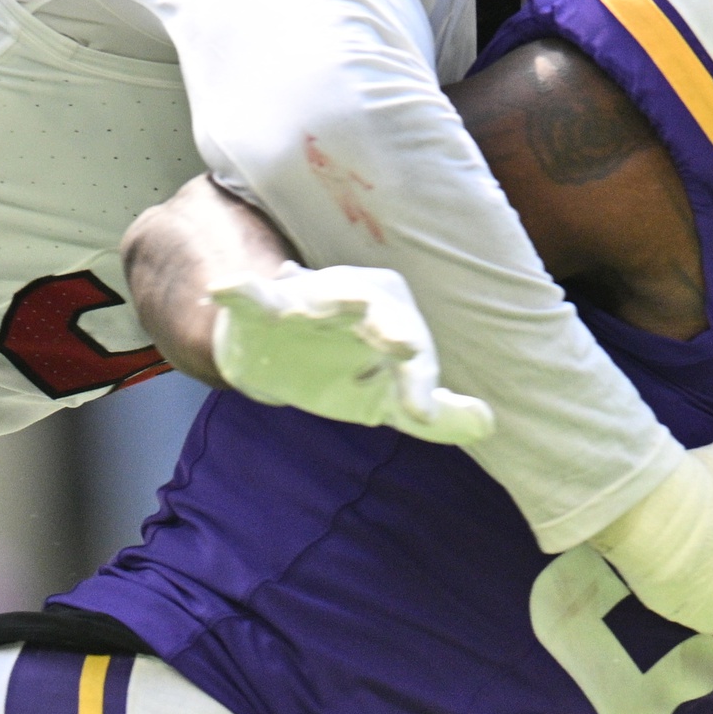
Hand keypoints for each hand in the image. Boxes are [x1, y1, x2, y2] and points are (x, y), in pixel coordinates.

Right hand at [209, 261, 495, 443]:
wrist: (272, 359)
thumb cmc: (341, 371)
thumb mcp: (386, 400)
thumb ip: (436, 417)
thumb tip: (488, 424)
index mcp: (391, 318)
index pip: (413, 348)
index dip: (419, 382)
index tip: (421, 414)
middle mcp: (353, 300)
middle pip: (377, 310)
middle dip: (390, 326)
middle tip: (405, 345)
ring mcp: (305, 302)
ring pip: (320, 296)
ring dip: (330, 299)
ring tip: (340, 302)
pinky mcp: (262, 308)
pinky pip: (252, 294)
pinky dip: (240, 290)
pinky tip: (224, 289)